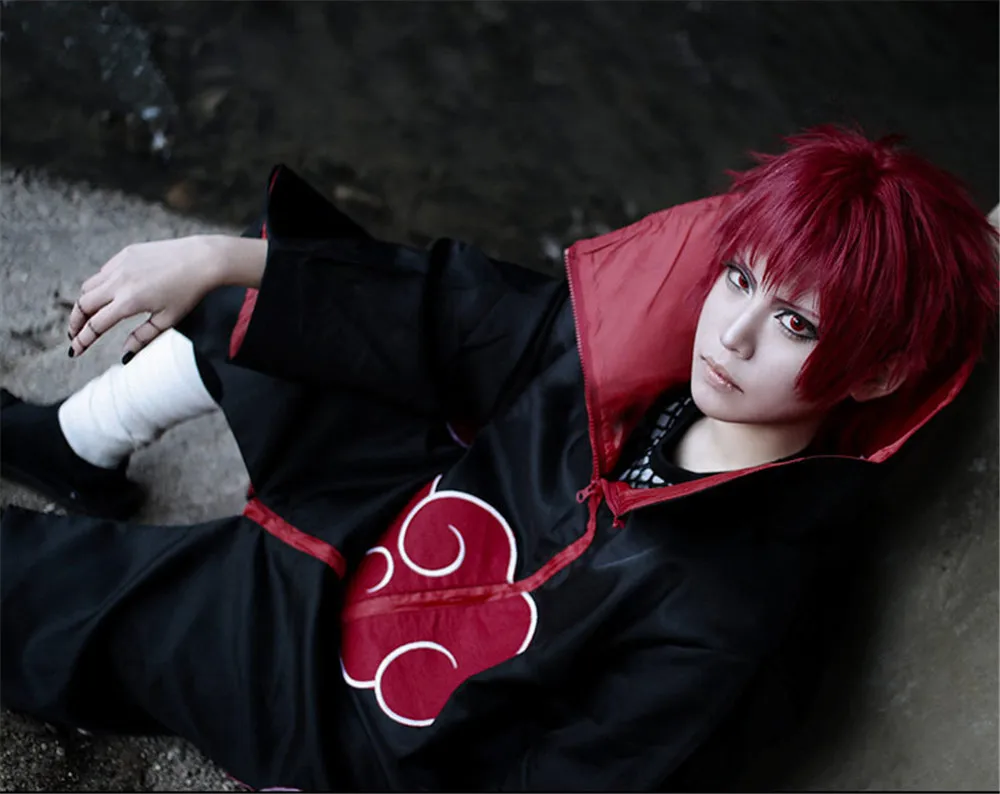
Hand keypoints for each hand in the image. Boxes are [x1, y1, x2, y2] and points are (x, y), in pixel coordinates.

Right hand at [68, 235, 229, 360]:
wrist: (202, 259)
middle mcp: (119, 281)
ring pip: (89, 286)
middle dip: (75, 323)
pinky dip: (98, 286)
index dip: (82, 340)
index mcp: (129, 302)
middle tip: (74, 335)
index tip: (75, 351)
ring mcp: (120, 265)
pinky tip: (106, 296)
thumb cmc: (189, 293)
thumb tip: (124, 356)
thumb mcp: (167, 320)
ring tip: (87, 318)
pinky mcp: (125, 253)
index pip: (96, 325)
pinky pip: (103, 272)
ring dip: (83, 303)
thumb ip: (142, 338)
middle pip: (83, 304)